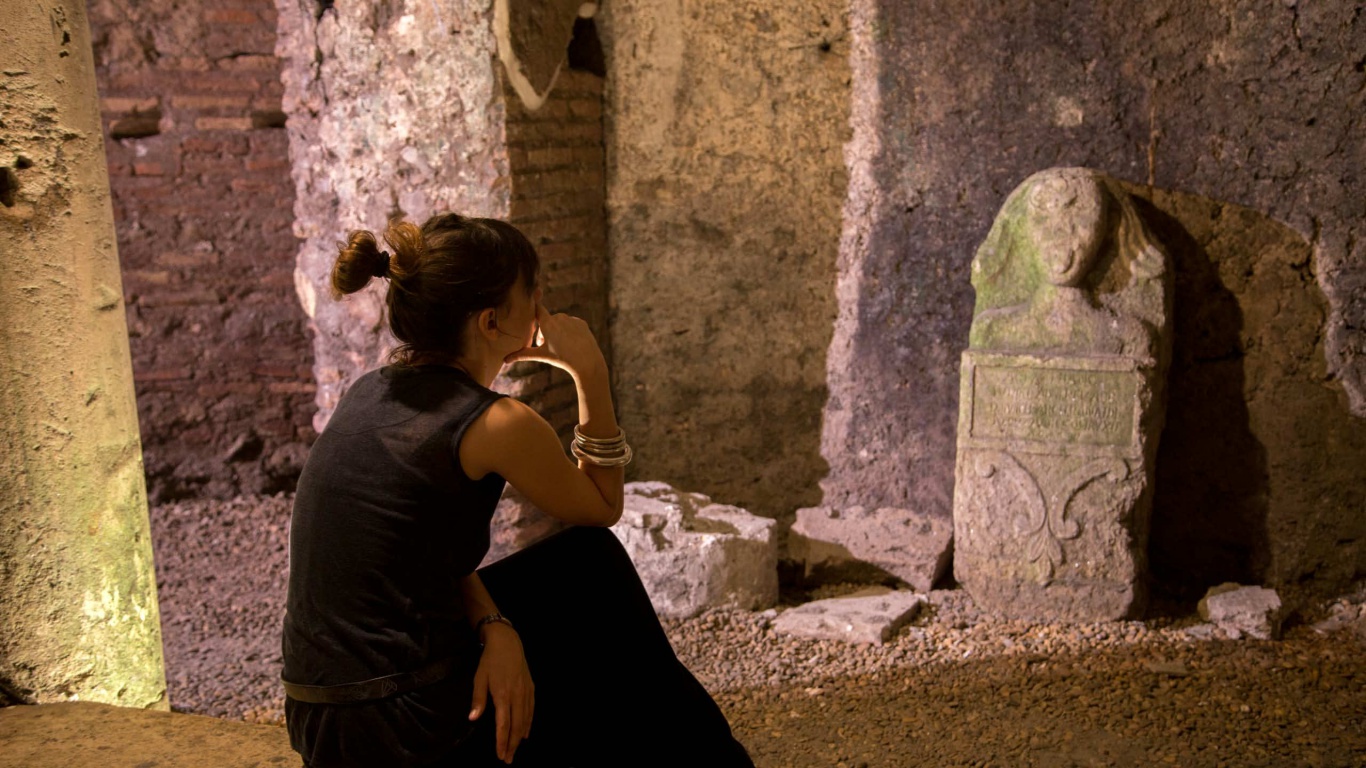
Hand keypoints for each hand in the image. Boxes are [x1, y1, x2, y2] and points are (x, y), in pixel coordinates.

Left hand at [469, 623, 533, 763]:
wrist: (507, 642)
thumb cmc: (490, 660)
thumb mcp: (479, 678)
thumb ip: (478, 699)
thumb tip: (473, 718)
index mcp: (503, 694)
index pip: (503, 724)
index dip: (502, 741)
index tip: (500, 754)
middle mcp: (517, 695)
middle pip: (517, 726)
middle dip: (512, 745)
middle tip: (508, 759)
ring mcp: (526, 692)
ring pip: (526, 720)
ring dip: (520, 737)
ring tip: (515, 750)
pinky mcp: (531, 688)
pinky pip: (531, 710)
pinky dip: (529, 724)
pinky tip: (526, 733)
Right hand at [504, 303, 606, 381]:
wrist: (587, 362)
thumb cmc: (561, 359)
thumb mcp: (541, 356)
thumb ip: (523, 354)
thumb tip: (505, 360)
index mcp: (548, 323)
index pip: (537, 308)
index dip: (533, 301)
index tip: (532, 290)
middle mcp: (559, 318)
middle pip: (547, 321)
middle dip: (545, 331)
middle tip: (546, 346)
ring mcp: (571, 319)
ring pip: (560, 323)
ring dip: (557, 331)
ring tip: (560, 345)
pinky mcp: (581, 322)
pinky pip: (571, 324)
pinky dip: (569, 331)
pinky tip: (572, 342)